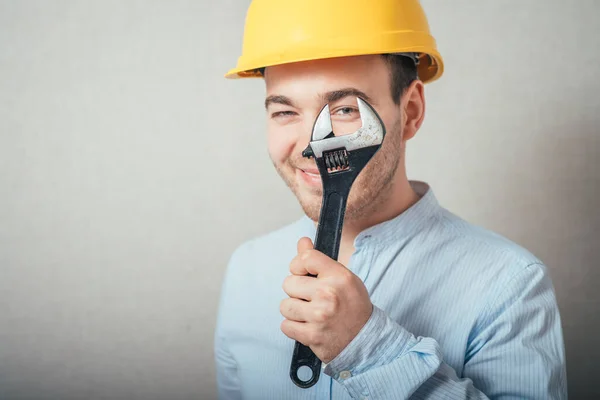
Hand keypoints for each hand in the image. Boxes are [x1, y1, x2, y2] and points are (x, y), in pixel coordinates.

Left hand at [280, 237, 372, 362]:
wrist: (365, 340)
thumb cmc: (352, 306)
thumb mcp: (342, 278)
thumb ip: (319, 260)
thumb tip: (303, 242)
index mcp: (338, 276)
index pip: (304, 258)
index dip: (298, 265)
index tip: (303, 273)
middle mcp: (328, 294)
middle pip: (289, 283)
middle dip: (296, 291)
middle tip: (311, 298)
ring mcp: (319, 316)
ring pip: (285, 306)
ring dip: (294, 310)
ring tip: (311, 313)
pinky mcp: (311, 336)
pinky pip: (285, 326)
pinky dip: (294, 327)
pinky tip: (308, 326)